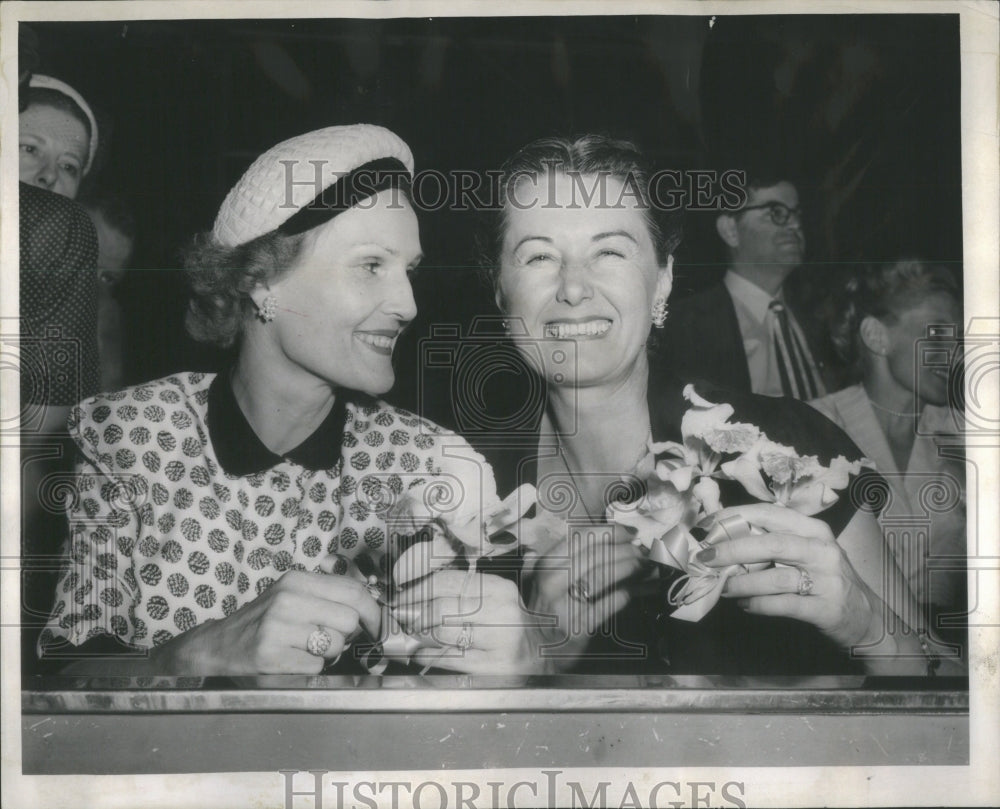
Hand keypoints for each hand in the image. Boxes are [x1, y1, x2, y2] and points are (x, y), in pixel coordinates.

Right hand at [154, 570, 380, 674]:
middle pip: (349, 620)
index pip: (353, 590)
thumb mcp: (291, 595)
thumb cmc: (264, 621)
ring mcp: (278, 628)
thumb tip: (371, 608)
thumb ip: (327, 595)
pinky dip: (310, 668)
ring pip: (335, 645)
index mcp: (296, 580)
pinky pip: (316, 666)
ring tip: (303, 648)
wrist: (219, 646)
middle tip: (327, 638)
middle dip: (345, 634)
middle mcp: (287, 600)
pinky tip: (291, 660)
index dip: (373, 611)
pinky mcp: (271, 656)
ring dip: (327, 653)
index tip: (377, 625)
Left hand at [393, 570, 534, 674]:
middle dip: (414, 613)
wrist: (542, 661)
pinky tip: (423, 653)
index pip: (448, 581)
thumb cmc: (510, 629)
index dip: (417, 588)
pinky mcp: (493, 669)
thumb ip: (459, 596)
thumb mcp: (493, 602)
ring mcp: (501, 642)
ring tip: (414, 635)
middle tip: (402, 617)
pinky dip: (427, 656)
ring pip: (442, 633)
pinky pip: (447, 659)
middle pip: (441, 607)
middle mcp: (504, 613)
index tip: (401, 595)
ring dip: (419, 635)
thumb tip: (413, 598)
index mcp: (501, 589)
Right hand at [527, 524, 646, 669]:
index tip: (629, 533)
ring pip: (605, 576)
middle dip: (626, 549)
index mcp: (544, 567)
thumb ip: (534, 563)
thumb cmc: (535, 614)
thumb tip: (534, 547)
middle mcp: (552, 582)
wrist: (531, 653)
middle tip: (644, 551)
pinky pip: (610, 603)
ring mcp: (566, 605)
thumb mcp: (529, 585)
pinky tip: (643, 588)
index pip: (579, 538)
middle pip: (596, 554)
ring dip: (632, 567)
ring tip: (649, 566)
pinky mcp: (581, 626)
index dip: (608, 531)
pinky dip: (630, 592)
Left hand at [698, 503, 880, 649]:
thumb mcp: (808, 552)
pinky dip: (758, 605)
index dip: (736, 516)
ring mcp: (827, 579)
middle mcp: (822, 549)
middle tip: (707, 558)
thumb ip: (775, 542)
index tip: (709, 523)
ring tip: (724, 586)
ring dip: (742, 582)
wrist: (865, 617)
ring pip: (774, 577)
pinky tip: (744, 605)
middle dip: (733, 549)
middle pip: (770, 543)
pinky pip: (783, 605)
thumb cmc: (826, 579)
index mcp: (813, 529)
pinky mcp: (825, 608)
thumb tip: (727, 540)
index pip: (770, 513)